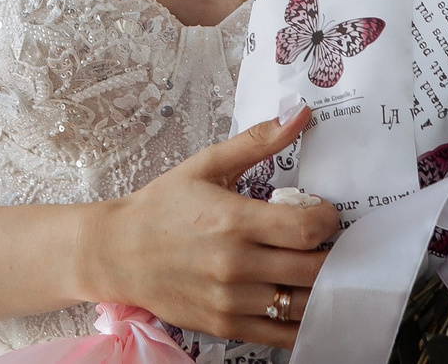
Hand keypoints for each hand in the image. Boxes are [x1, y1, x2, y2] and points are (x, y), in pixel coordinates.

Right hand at [84, 108, 340, 346]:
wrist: (117, 252)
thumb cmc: (162, 206)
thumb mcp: (207, 165)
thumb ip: (257, 141)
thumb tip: (300, 113)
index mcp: (234, 220)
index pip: (307, 228)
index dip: (328, 219)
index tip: (322, 212)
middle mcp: (235, 265)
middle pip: (313, 269)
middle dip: (330, 253)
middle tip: (324, 241)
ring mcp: (231, 301)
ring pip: (301, 303)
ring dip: (317, 286)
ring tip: (311, 267)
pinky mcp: (225, 326)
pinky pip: (281, 335)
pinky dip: (300, 322)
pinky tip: (300, 301)